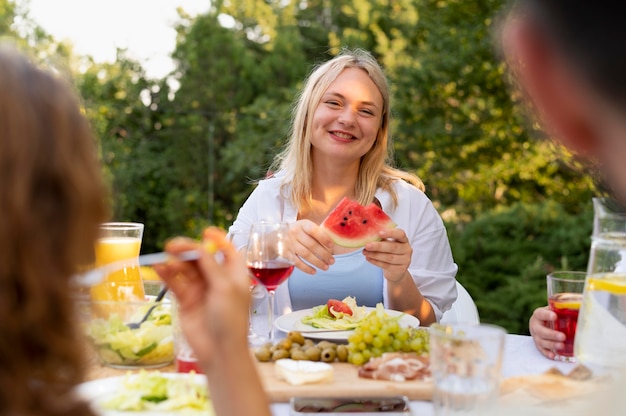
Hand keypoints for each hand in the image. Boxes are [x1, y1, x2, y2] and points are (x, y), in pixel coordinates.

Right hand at [154, 227, 249, 367]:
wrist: (219, 350)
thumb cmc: (231, 319)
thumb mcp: (225, 287)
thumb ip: (211, 265)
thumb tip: (200, 247)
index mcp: (235, 275)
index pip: (228, 251)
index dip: (218, 240)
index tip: (206, 230)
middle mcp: (218, 280)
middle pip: (202, 257)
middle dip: (189, 249)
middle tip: (174, 245)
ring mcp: (201, 289)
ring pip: (186, 268)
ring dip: (176, 261)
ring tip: (166, 259)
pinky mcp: (186, 299)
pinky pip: (176, 282)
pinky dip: (167, 274)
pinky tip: (159, 268)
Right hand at [289, 219, 334, 273]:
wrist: (275, 238)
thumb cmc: (296, 233)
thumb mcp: (304, 228)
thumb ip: (316, 233)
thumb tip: (332, 246)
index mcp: (302, 224)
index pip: (314, 231)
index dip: (324, 238)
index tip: (332, 246)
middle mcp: (295, 232)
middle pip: (312, 245)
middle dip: (324, 254)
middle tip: (332, 261)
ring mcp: (289, 243)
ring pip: (306, 255)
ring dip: (317, 262)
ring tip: (326, 267)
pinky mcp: (285, 253)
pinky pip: (297, 262)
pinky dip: (306, 268)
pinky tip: (314, 271)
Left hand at [363, 228, 411, 281]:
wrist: (396, 270)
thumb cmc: (390, 253)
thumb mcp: (388, 244)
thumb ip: (381, 239)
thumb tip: (369, 235)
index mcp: (404, 240)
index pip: (400, 234)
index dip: (391, 233)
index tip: (380, 233)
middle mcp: (407, 250)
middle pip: (393, 247)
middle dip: (379, 246)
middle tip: (367, 245)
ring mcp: (405, 260)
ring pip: (389, 257)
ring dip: (375, 255)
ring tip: (365, 252)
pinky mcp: (400, 270)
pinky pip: (386, 265)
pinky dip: (376, 262)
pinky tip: (368, 258)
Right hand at [529, 306, 565, 358]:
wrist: (544, 322)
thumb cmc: (554, 315)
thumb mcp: (558, 309)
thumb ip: (567, 306)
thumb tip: (585, 302)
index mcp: (539, 314)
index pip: (540, 314)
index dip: (546, 315)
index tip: (555, 316)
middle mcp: (535, 325)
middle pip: (540, 331)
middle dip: (551, 334)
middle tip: (562, 336)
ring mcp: (536, 336)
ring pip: (541, 341)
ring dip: (551, 344)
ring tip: (561, 346)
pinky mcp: (538, 344)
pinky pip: (541, 350)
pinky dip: (547, 353)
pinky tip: (554, 355)